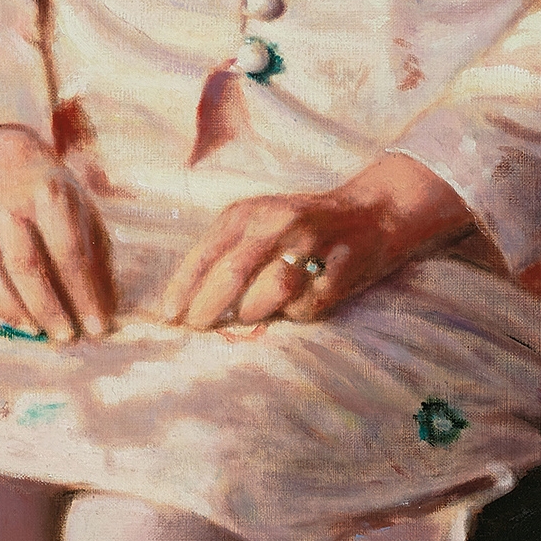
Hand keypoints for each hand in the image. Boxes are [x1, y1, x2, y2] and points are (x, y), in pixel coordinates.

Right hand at [0, 126, 114, 343]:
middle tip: (65, 335)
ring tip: (33, 330)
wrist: (5, 166)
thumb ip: (96, 262)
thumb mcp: (85, 217)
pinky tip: (3, 323)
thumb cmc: (57, 204)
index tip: (97, 327)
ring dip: (9, 306)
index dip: (84, 293)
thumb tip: (103, 313)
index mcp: (51, 194)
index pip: (69, 250)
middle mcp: (11, 206)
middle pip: (24, 262)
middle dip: (46, 306)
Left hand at [159, 153, 474, 334]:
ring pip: (270, 290)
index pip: (207, 252)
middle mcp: (278, 222)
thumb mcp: (256, 225)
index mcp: (249, 212)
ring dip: (254, 311)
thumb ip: (226, 254)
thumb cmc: (298, 228)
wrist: (369, 214)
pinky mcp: (340, 267)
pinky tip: (296, 306)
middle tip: (197, 327)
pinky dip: (295, 314)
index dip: (184, 287)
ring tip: (250, 314)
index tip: (170, 315)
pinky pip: (307, 305)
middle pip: (233, 271)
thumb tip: (187, 304)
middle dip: (209, 306)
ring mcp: (311, 244)